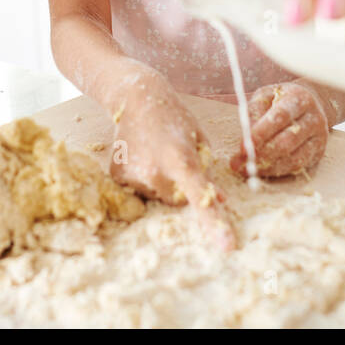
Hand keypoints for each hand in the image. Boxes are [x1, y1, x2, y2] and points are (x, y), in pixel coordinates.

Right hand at [106, 72, 236, 250]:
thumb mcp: (200, 141)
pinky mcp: (118, 176)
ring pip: (158, 195)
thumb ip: (208, 172)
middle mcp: (155, 171)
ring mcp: (133, 175)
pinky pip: (140, 190)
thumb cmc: (175, 118)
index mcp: (181, 159)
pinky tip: (143, 155)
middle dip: (182, 186)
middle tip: (175, 158)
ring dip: (163, 181)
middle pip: (177, 200)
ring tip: (157, 152)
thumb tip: (218, 200)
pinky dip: (145, 178)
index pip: (200, 197)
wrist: (136, 98)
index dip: (214, 222)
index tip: (226, 246)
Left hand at [230, 81, 330, 177]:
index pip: (280, 117)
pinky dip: (277, 170)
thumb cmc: (281, 99)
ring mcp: (319, 137)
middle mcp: (314, 118)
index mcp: (300, 98)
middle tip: (239, 163)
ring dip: (267, 166)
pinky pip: (297, 166)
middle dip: (261, 154)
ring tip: (246, 170)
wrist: (311, 103)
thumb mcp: (266, 96)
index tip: (241, 147)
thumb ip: (254, 111)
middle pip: (287, 141)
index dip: (260, 133)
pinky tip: (261, 170)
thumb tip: (246, 136)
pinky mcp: (318, 152)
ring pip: (293, 158)